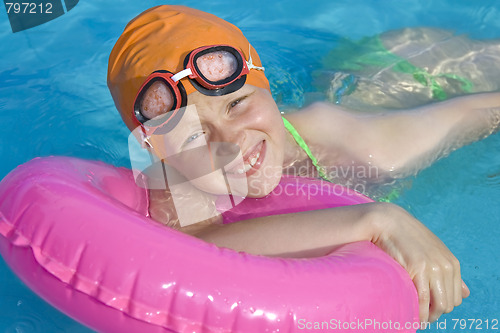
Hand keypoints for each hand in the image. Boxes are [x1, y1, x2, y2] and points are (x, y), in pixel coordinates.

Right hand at [370, 203, 469, 322]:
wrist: (388, 222)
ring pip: (438, 305)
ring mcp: (433, 268)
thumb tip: (466, 293)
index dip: (442, 306)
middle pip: (448, 304)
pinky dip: (417, 311)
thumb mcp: (434, 252)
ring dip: (427, 316)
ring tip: (415, 316)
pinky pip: (422, 299)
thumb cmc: (407, 238)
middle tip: (420, 315)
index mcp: (452, 263)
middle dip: (435, 313)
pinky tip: (410, 312)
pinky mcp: (418, 269)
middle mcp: (446, 266)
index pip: (456, 298)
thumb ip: (450, 273)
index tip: (428, 308)